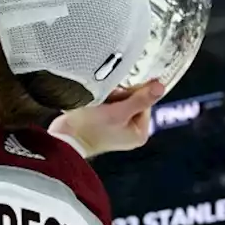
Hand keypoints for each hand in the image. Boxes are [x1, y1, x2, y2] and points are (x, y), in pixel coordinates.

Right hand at [48, 80, 165, 157]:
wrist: (64, 138)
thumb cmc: (90, 129)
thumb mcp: (118, 112)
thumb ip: (139, 99)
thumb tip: (160, 86)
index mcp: (139, 133)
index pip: (145, 102)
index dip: (133, 93)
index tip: (119, 92)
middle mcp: (130, 131)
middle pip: (133, 100)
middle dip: (119, 95)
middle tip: (107, 100)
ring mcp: (116, 127)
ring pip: (120, 100)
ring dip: (109, 96)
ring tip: (98, 103)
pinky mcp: (103, 122)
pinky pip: (108, 105)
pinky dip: (102, 101)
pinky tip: (94, 104)